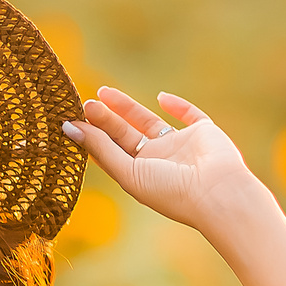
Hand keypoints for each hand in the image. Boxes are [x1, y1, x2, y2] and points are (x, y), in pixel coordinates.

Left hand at [62, 88, 263, 231]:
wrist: (217, 192)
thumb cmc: (170, 190)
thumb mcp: (128, 171)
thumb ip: (101, 148)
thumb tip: (68, 127)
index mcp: (140, 176)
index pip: (111, 153)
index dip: (93, 137)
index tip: (72, 120)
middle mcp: (158, 161)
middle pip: (125, 135)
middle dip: (105, 119)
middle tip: (86, 104)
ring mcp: (181, 146)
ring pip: (150, 122)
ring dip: (128, 108)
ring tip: (103, 93)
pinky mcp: (204, 133)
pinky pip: (190, 116)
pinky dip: (178, 106)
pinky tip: (161, 97)